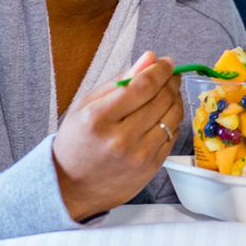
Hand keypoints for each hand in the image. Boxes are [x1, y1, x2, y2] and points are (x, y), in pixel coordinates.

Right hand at [52, 50, 183, 220]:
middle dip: (170, 81)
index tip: (166, 62)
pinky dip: (173, 120)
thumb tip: (150, 58)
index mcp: (99, 119)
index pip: (143, 85)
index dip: (160, 69)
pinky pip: (173, 135)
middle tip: (169, 75)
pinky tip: (164, 114)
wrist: (70, 187)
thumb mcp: (86, 105)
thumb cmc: (77, 141)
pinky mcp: (151, 168)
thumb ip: (119, 80)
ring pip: (173, 116)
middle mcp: (121, 139)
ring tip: (168, 92)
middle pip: (162, 99)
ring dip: (176, 99)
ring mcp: (138, 156)